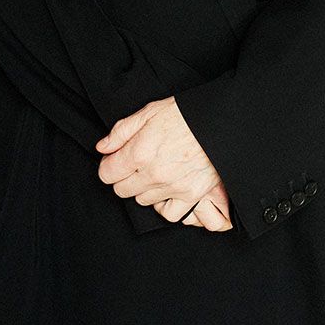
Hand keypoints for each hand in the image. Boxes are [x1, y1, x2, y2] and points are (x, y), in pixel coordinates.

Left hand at [95, 97, 232, 230]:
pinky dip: (164, 204)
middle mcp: (153, 174)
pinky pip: (169, 213)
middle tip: (136, 164)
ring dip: (144, 189)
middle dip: (124, 177)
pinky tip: (166, 191)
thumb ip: (121, 131)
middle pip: (122, 190)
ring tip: (154, 173)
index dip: (109, 165)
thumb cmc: (186, 114)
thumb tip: (103, 147)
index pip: (107, 174)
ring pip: (142, 200)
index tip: (117, 159)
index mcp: (139, 152)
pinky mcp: (191, 195)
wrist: (221, 122)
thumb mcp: (149, 112)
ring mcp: (172, 187)